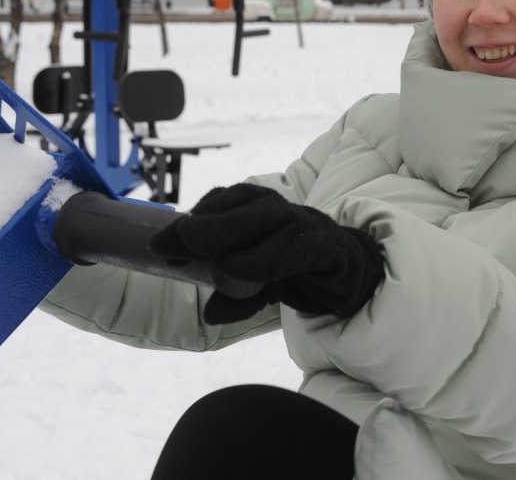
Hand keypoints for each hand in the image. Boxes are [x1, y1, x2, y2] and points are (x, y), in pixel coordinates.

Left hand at [149, 184, 384, 324]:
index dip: (192, 218)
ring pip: (273, 218)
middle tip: (180, 243)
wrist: (356, 280)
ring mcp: (310, 224)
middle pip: (247, 200)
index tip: (159, 246)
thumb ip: (235, 297)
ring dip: (238, 236)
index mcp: (261, 212)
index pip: (224, 201)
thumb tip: (210, 314)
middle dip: (209, 221)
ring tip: (213, 265)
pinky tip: (244, 273)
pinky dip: (270, 257)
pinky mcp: (331, 247)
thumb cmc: (300, 275)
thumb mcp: (259, 287)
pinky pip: (301, 245)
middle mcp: (284, 211)